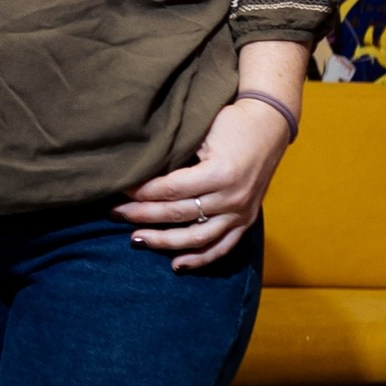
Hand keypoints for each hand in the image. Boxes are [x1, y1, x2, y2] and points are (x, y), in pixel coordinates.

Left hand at [111, 99, 292, 272]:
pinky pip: (222, 248)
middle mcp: (232, 197)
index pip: (170, 189)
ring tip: (136, 240)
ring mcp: (241, 212)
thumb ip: (176, 154)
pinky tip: (176, 264)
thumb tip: (138, 173)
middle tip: (115, 213)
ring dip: (163, 242)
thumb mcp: (202, 131)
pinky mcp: (247, 220)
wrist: (270, 123)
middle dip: (142, 215)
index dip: (141, 192)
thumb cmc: (231, 121)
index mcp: (220, 173)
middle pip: (178, 214)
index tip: (120, 190)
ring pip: (196, 238)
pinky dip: (199, 259)